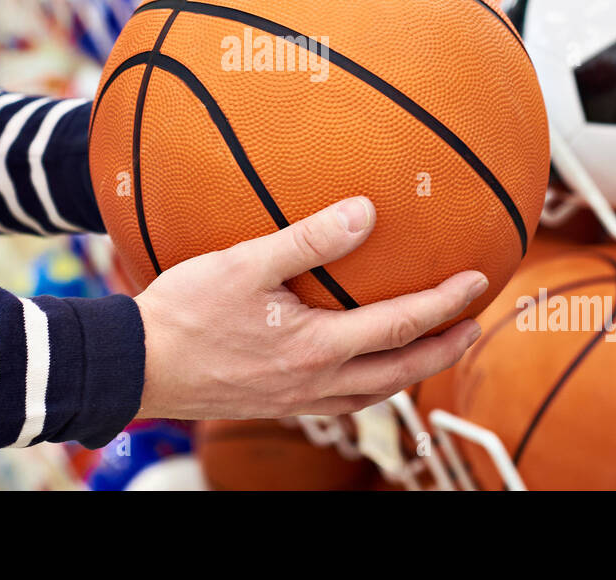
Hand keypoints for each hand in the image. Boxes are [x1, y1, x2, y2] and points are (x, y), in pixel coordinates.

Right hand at [133, 196, 485, 418]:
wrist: (136, 367)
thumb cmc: (185, 312)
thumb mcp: (246, 263)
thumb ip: (309, 238)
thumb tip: (367, 212)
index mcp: (318, 348)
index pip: (402, 325)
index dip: (447, 304)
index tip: (478, 280)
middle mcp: (316, 381)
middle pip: (402, 372)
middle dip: (444, 349)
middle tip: (474, 327)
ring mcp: (296, 399)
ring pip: (374, 392)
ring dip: (411, 370)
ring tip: (428, 347)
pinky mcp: (274, 403)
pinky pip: (342, 399)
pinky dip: (370, 382)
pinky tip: (358, 363)